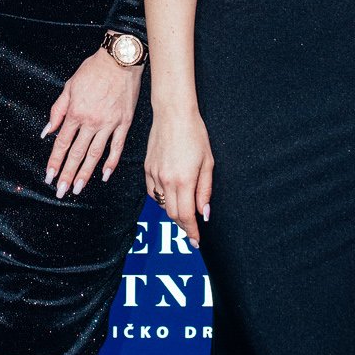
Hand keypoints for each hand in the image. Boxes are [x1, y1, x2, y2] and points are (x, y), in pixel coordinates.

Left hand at [42, 49, 142, 196]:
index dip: (54, 161)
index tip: (49, 176)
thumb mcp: (69, 86)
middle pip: (76, 153)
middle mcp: (90, 121)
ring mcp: (108, 124)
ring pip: (95, 154)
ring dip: (85, 173)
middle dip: (66, 174)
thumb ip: (57, 110)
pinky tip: (104, 175)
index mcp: (75, 113)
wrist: (120, 60)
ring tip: (77, 188)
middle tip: (60, 191)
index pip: (62, 143)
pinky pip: (117, 147)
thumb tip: (47, 131)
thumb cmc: (93, 70)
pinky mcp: (124, 123)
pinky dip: (111, 162)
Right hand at [145, 110, 213, 247]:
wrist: (173, 114)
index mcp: (183, 180)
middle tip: (192, 232)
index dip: (191, 231)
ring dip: (173, 212)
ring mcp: (154, 175)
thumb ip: (205, 190)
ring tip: (184, 213)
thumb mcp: (207, 163)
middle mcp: (166, 180)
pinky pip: (153, 192)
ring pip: (161, 204)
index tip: (196, 241)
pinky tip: (171, 195)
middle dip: (183, 225)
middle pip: (172, 214)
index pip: (185, 215)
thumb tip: (204, 213)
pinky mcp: (147, 168)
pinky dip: (161, 199)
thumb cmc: (194, 134)